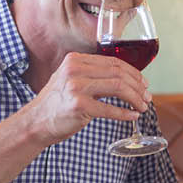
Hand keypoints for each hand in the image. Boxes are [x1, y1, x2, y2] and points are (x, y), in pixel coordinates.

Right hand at [20, 53, 151, 145]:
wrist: (35, 122)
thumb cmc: (58, 103)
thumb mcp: (72, 80)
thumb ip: (94, 75)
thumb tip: (128, 79)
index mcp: (75, 60)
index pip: (113, 62)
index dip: (134, 73)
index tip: (144, 83)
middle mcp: (75, 70)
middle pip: (119, 74)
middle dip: (138, 86)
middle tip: (147, 97)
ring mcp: (76, 87)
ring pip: (119, 88)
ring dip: (135, 98)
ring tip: (143, 106)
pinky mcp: (79, 106)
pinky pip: (110, 109)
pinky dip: (125, 113)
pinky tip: (133, 116)